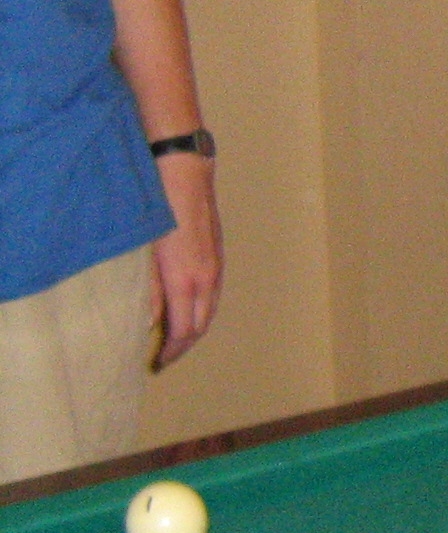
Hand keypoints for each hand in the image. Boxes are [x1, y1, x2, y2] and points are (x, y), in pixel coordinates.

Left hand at [149, 152, 222, 366]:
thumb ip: (147, 289)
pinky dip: (203, 308)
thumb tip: (149, 321)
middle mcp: (207, 277)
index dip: (173, 350)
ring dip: (197, 327)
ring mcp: (216, 265)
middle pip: (202, 323)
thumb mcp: (144, 251)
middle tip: (167, 355)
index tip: (159, 361)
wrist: (185, 172)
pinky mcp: (218, 254)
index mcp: (187, 279)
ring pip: (212, 308)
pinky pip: (215, 292)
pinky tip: (190, 306)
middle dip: (186, 344)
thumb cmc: (158, 207)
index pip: (185, 329)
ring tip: (178, 336)